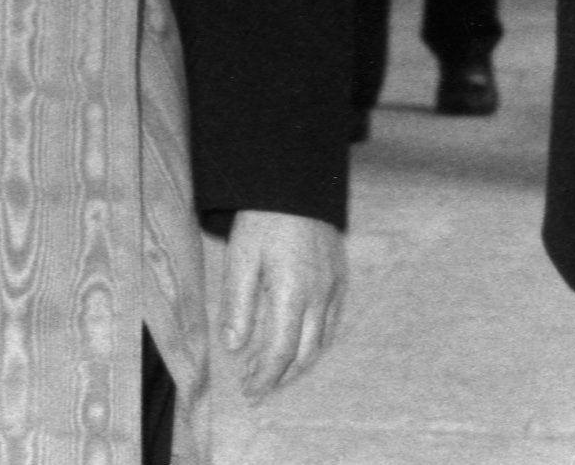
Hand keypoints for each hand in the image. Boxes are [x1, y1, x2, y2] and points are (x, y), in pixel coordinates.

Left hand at [215, 209, 344, 399]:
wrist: (297, 182)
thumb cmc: (263, 218)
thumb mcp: (241, 257)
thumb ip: (237, 304)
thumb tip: (234, 347)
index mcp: (292, 294)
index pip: (280, 352)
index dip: (264, 377)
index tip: (248, 391)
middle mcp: (319, 296)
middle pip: (304, 354)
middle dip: (280, 377)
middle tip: (258, 389)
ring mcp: (334, 287)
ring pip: (321, 342)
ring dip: (299, 364)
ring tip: (275, 373)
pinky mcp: (341, 277)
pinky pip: (331, 322)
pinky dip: (315, 342)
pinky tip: (300, 344)